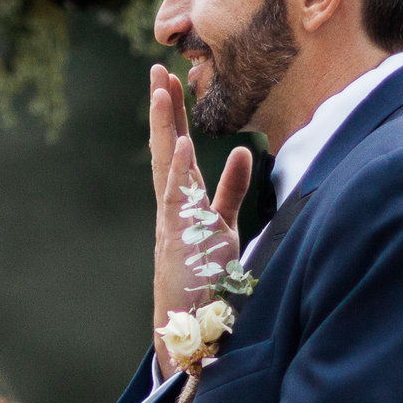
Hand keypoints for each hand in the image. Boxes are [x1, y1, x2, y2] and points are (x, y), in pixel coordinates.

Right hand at [148, 64, 250, 370]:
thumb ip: (232, 191)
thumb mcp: (226, 228)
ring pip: (167, 166)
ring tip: (163, 90)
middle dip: (164, 110)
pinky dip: (181, 171)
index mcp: (185, 205)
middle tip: (158, 68)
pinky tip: (184, 143)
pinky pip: (178, 200)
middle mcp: (174, 209)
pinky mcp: (179, 242)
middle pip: (167, 149)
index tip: (173, 80)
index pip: (180, 151)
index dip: (177, 115)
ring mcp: (173, 223)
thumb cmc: (207, 284)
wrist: (189, 333)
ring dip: (165, 128)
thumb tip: (245, 153)